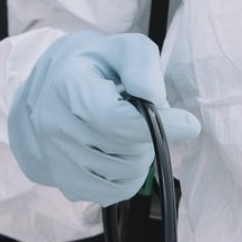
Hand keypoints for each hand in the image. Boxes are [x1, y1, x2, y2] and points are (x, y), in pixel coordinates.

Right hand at [8, 31, 200, 206]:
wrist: (54, 87)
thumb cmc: (98, 66)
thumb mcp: (124, 48)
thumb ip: (141, 65)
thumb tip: (153, 98)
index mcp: (68, 87)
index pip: (113, 119)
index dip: (155, 125)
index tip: (188, 123)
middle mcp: (55, 125)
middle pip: (124, 149)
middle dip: (148, 135)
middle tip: (141, 116)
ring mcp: (57, 157)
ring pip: (122, 174)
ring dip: (139, 156)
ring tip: (129, 132)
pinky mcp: (64, 181)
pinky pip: (112, 193)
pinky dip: (127, 178)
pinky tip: (121, 153)